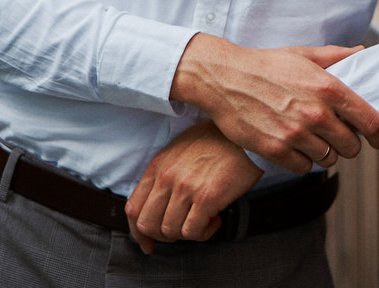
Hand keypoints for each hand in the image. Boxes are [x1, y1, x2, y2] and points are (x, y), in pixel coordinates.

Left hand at [125, 120, 261, 253]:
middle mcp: (167, 177)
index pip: (133, 208)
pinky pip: (192, 232)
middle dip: (164, 236)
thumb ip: (165, 172)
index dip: (138, 232)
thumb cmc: (218, 140)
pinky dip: (203, 233)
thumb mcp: (182, 149)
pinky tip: (216, 219)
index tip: (148, 243)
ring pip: (170, 231)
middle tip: (182, 230)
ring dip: (187, 234)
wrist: (245, 135)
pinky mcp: (207, 197)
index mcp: (158, 165)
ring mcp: (185, 187)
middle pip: (148, 225)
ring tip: (205, 220)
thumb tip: (158, 202)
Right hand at [170, 34, 378, 174]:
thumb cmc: (266, 65)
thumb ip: (338, 56)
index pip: (370, 122)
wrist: (225, 78)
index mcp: (329, 88)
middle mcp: (316, 113)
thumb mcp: (305, 54)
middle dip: (348, 144)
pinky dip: (302, 161)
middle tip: (338, 137)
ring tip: (314, 140)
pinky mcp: (275, 149)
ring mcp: (295, 134)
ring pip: (328, 159)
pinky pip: (303, 168)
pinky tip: (295, 147)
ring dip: (325, 153)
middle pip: (351, 147)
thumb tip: (362, 51)